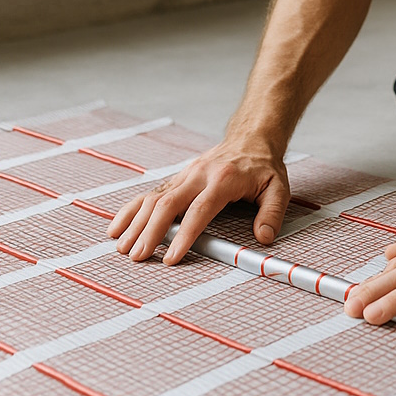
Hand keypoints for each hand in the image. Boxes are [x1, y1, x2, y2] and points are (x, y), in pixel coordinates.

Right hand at [106, 137, 289, 264]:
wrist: (251, 138)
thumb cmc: (263, 166)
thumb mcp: (278, 187)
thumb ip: (272, 212)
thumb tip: (264, 237)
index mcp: (224, 179)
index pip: (200, 209)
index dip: (184, 235)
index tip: (171, 258)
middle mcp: (199, 175)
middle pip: (169, 202)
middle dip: (151, 231)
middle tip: (138, 257)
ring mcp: (185, 175)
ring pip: (155, 197)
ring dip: (137, 223)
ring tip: (123, 248)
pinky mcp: (178, 177)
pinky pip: (151, 193)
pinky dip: (132, 210)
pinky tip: (117, 227)